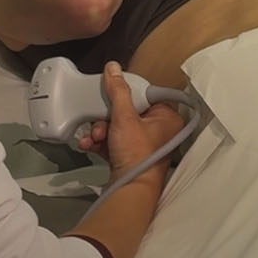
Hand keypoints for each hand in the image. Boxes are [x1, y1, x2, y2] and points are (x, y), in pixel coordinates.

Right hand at [77, 62, 185, 184]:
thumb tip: (113, 68)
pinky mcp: (130, 155)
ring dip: (100, 130)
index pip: (143, 94)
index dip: (124, 94)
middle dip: (105, 118)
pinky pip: (113, 140)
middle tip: (100, 123)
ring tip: (95, 138)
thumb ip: (118, 91)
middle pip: (126, 110)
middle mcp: (159, 130)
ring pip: (116, 126)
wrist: (129, 189)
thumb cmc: (137, 156)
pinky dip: (100, 141)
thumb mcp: (125, 117)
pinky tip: (90, 144)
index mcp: (167, 117)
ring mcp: (144, 143)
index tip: (110, 95)